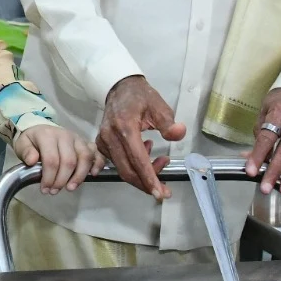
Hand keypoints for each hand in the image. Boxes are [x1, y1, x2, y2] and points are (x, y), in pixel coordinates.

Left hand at [11, 125, 97, 194]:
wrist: (41, 129)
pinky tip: (93, 175)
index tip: (45, 189)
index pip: (51, 159)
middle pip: (69, 161)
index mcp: (48, 135)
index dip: (49, 177)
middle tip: (54, 191)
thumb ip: (26, 152)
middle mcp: (65, 135)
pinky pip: (97, 152)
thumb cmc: (32, 141)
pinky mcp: (87, 143)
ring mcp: (78, 139)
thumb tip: (32, 161)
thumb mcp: (22, 144)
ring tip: (70, 188)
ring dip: (79, 176)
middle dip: (62, 180)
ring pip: (85, 157)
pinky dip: (97, 164)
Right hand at [98, 75, 186, 199]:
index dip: (149, 179)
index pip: (138, 160)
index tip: (160, 193)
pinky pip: (117, 162)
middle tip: (163, 189)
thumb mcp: (159, 106)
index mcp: (125, 127)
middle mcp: (110, 137)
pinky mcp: (100, 144)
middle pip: (127, 171)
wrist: (119, 88)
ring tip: (160, 160)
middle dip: (146, 184)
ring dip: (142, 173)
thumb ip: (169, 123)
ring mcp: (103, 141)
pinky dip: (132, 165)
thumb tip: (179, 133)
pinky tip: (145, 153)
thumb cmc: (141, 97)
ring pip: (122, 168)